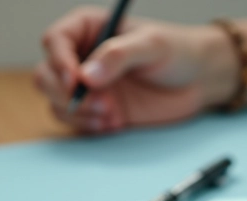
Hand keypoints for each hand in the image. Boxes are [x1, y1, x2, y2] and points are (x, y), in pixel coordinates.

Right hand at [34, 6, 229, 133]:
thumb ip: (118, 55)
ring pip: (56, 101)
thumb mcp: (152, 45)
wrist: (199, 80)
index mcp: (89, 29)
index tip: (75, 81)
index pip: (55, 41)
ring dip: (77, 113)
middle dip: (65, 93)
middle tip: (97, 102)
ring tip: (109, 114)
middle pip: (46, 75)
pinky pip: (75, 121)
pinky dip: (88, 126)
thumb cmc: (178, 51)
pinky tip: (112, 123)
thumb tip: (87, 75)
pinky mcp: (98, 110)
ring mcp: (88, 86)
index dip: (58, 62)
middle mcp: (82, 57)